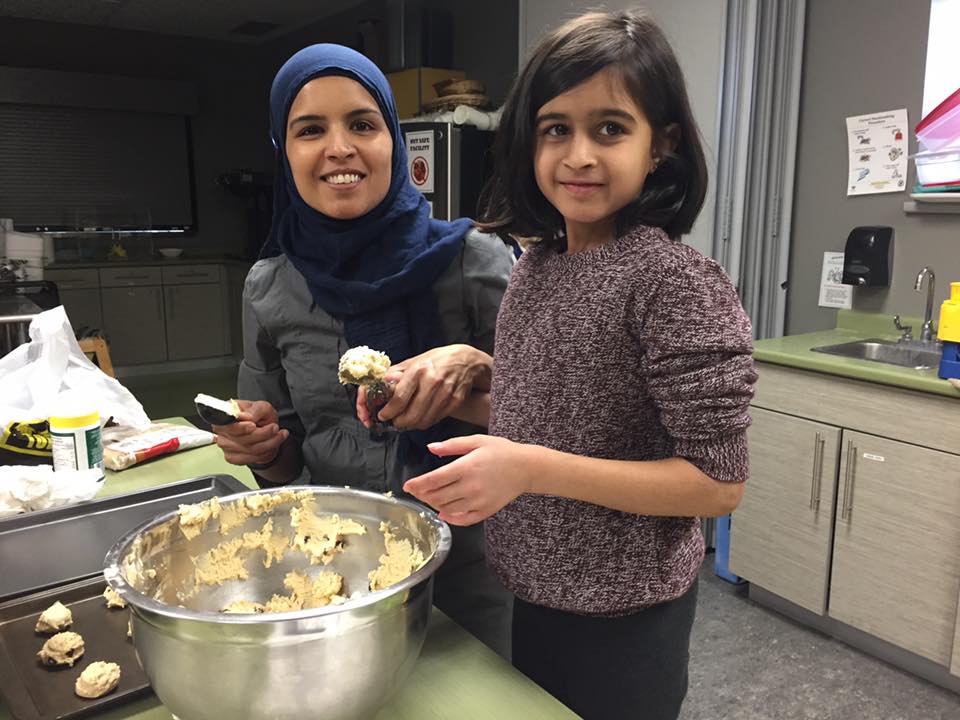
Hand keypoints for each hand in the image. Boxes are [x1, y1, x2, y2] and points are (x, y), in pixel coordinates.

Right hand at [212, 399, 288, 465]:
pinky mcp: (233, 458)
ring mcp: (226, 447)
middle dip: (263, 434)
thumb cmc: (258, 416)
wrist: (263, 428)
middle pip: (242, 439)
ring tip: (280, 434)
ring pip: (251, 450)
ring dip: (270, 442)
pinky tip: (272, 443)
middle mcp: (222, 432)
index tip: (253, 425)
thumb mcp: (261, 407)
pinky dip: (267, 451)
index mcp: (224, 416)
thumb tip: (246, 417)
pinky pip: (253, 458)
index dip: (240, 427)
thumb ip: (254, 410)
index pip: (227, 425)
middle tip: (275, 427)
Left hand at [356, 344, 491, 430]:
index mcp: (418, 370)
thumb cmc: (436, 361)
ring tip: (407, 420)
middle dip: (399, 422)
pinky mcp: (456, 401)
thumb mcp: (414, 361)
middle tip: (395, 421)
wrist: (466, 360)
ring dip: (412, 425)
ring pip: (424, 421)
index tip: (383, 415)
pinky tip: (423, 416)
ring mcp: (446, 392)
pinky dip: (427, 421)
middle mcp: (432, 381)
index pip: (399, 398)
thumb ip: (395, 373)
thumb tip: (379, 383)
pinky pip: (436, 419)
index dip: (389, 411)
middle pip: (412, 414)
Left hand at [402, 435, 534, 525]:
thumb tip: (430, 447)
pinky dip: (450, 518)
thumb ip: (452, 445)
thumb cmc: (501, 451)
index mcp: (467, 467)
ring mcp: (478, 501)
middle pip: (437, 496)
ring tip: (429, 498)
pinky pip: (464, 519)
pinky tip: (444, 513)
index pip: (434, 480)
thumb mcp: (477, 441)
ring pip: (447, 509)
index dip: (417, 484)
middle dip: (423, 495)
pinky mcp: (486, 510)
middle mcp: (471, 486)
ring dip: (434, 505)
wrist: (527, 467)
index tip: (407, 486)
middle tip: (417, 491)